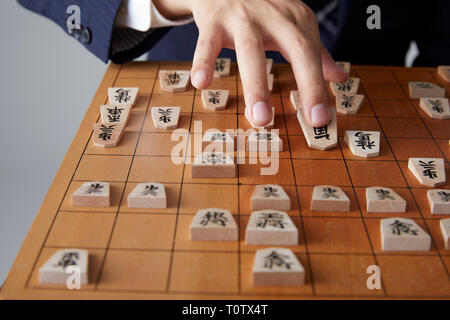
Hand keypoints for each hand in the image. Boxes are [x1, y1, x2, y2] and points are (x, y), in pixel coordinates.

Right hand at [153, 0, 347, 126]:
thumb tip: (340, 78)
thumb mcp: (293, 24)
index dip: (318, 87)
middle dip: (305, 85)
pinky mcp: (214, 19)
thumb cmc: (262, 9)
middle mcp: (275, 16)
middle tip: (311, 122)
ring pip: (251, 50)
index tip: (320, 120)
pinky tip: (201, 83)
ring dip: (256, 86)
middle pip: (296, 49)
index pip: (312, 56)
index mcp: (297, 20)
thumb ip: (316, 52)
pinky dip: (203, 61)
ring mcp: (243, 17)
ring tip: (258, 118)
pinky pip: (207, 42)